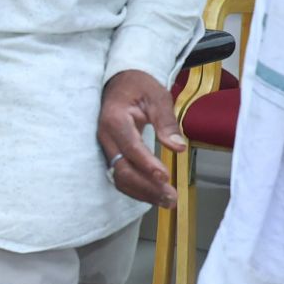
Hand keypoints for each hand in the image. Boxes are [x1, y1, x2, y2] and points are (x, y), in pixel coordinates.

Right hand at [97, 69, 185, 207]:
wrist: (121, 81)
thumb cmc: (140, 86)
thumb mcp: (157, 97)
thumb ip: (166, 122)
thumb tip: (178, 147)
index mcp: (115, 119)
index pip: (130, 148)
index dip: (147, 165)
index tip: (165, 177)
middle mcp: (105, 136)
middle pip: (122, 169)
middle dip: (147, 186)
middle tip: (171, 198)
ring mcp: (105, 147)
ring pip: (119, 177)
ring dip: (143, 193)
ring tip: (167, 202)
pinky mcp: (110, 153)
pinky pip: (119, 176)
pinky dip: (136, 189)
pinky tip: (153, 196)